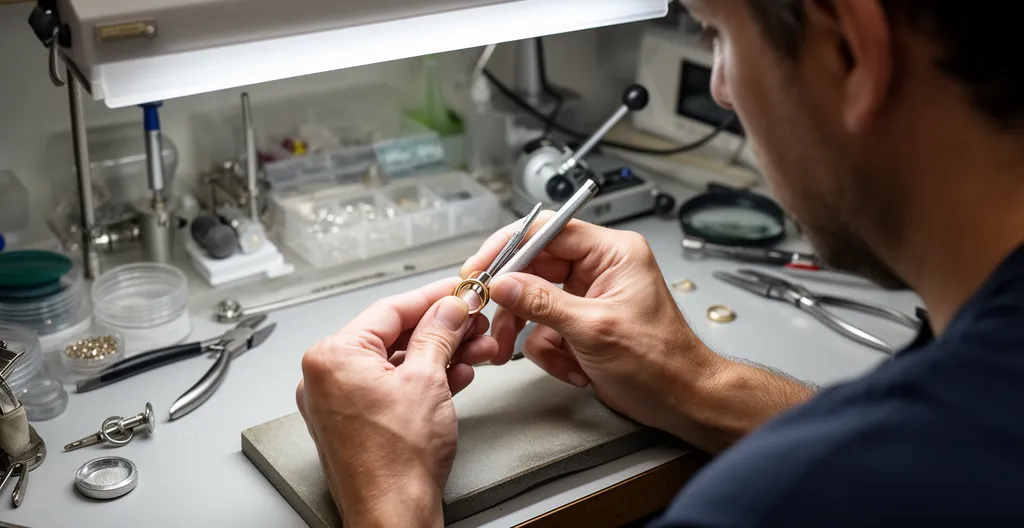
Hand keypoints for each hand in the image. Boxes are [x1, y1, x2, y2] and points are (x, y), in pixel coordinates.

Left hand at [296, 278, 497, 526]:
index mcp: (332, 357)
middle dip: (441, 329)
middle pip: (393, 334)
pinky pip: (392, 387)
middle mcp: (327, 377)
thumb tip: (450, 308)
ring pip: (397, 362)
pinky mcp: (356, 422)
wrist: (393, 517)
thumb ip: (438, 334)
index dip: (433, 296)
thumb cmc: (396, 463)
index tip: (460, 290)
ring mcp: (339, 402)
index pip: (389, 309)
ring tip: (475, 350)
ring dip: (439, 355)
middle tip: (473, 320)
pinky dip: (424, 381)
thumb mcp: (427, 380)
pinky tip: (456, 376)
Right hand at [461, 214, 725, 444]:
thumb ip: (543, 303)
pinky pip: (545, 330)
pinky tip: (575, 368)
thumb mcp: (594, 329)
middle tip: (491, 319)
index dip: (509, 247)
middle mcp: (600, 268)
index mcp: (612, 253)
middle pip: (535, 268)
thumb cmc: (661, 362)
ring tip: (541, 356)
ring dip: (533, 334)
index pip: (547, 231)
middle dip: (516, 303)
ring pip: (535, 303)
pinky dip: (552, 353)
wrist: (681, 401)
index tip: (481, 267)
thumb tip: (503, 283)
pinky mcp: (582, 323)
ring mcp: (589, 297)